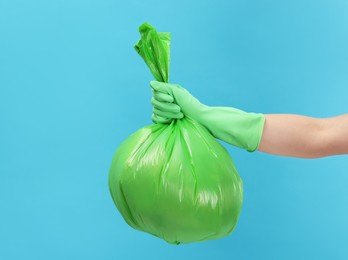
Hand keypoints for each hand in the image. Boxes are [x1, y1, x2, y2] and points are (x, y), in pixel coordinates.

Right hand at [150, 80, 205, 123]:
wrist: (197, 117)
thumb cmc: (189, 102)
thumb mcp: (177, 91)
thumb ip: (163, 86)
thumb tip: (150, 83)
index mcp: (165, 91)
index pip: (154, 92)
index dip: (161, 96)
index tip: (172, 99)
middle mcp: (161, 99)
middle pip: (154, 102)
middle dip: (167, 106)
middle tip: (179, 108)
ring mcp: (161, 109)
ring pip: (155, 110)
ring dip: (168, 113)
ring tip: (180, 114)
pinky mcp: (161, 119)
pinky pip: (155, 118)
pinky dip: (163, 119)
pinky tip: (171, 120)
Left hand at [150, 80, 264, 151]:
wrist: (201, 118)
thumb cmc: (191, 124)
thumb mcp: (175, 123)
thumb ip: (162, 117)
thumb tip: (154, 112)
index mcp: (167, 111)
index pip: (154, 114)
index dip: (161, 118)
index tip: (174, 121)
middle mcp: (167, 100)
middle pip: (153, 105)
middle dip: (165, 111)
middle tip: (180, 113)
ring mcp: (169, 92)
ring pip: (154, 100)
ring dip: (166, 107)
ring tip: (179, 109)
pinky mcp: (171, 87)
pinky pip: (156, 89)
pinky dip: (163, 97)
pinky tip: (173, 100)